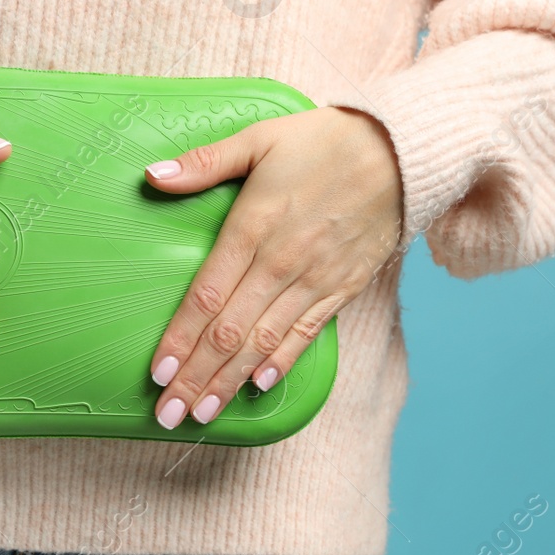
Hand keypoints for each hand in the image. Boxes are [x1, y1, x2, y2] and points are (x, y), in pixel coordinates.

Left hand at [143, 107, 403, 427]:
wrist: (403, 152)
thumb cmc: (323, 141)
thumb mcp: (259, 139)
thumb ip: (204, 163)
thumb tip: (152, 176)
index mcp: (252, 227)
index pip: (206, 296)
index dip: (180, 339)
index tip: (156, 374)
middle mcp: (281, 262)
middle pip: (229, 332)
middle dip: (196, 378)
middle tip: (167, 415)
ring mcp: (314, 280)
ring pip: (263, 342)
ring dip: (230, 382)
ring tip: (202, 416)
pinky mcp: (342, 288)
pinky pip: (306, 334)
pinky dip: (281, 362)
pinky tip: (258, 386)